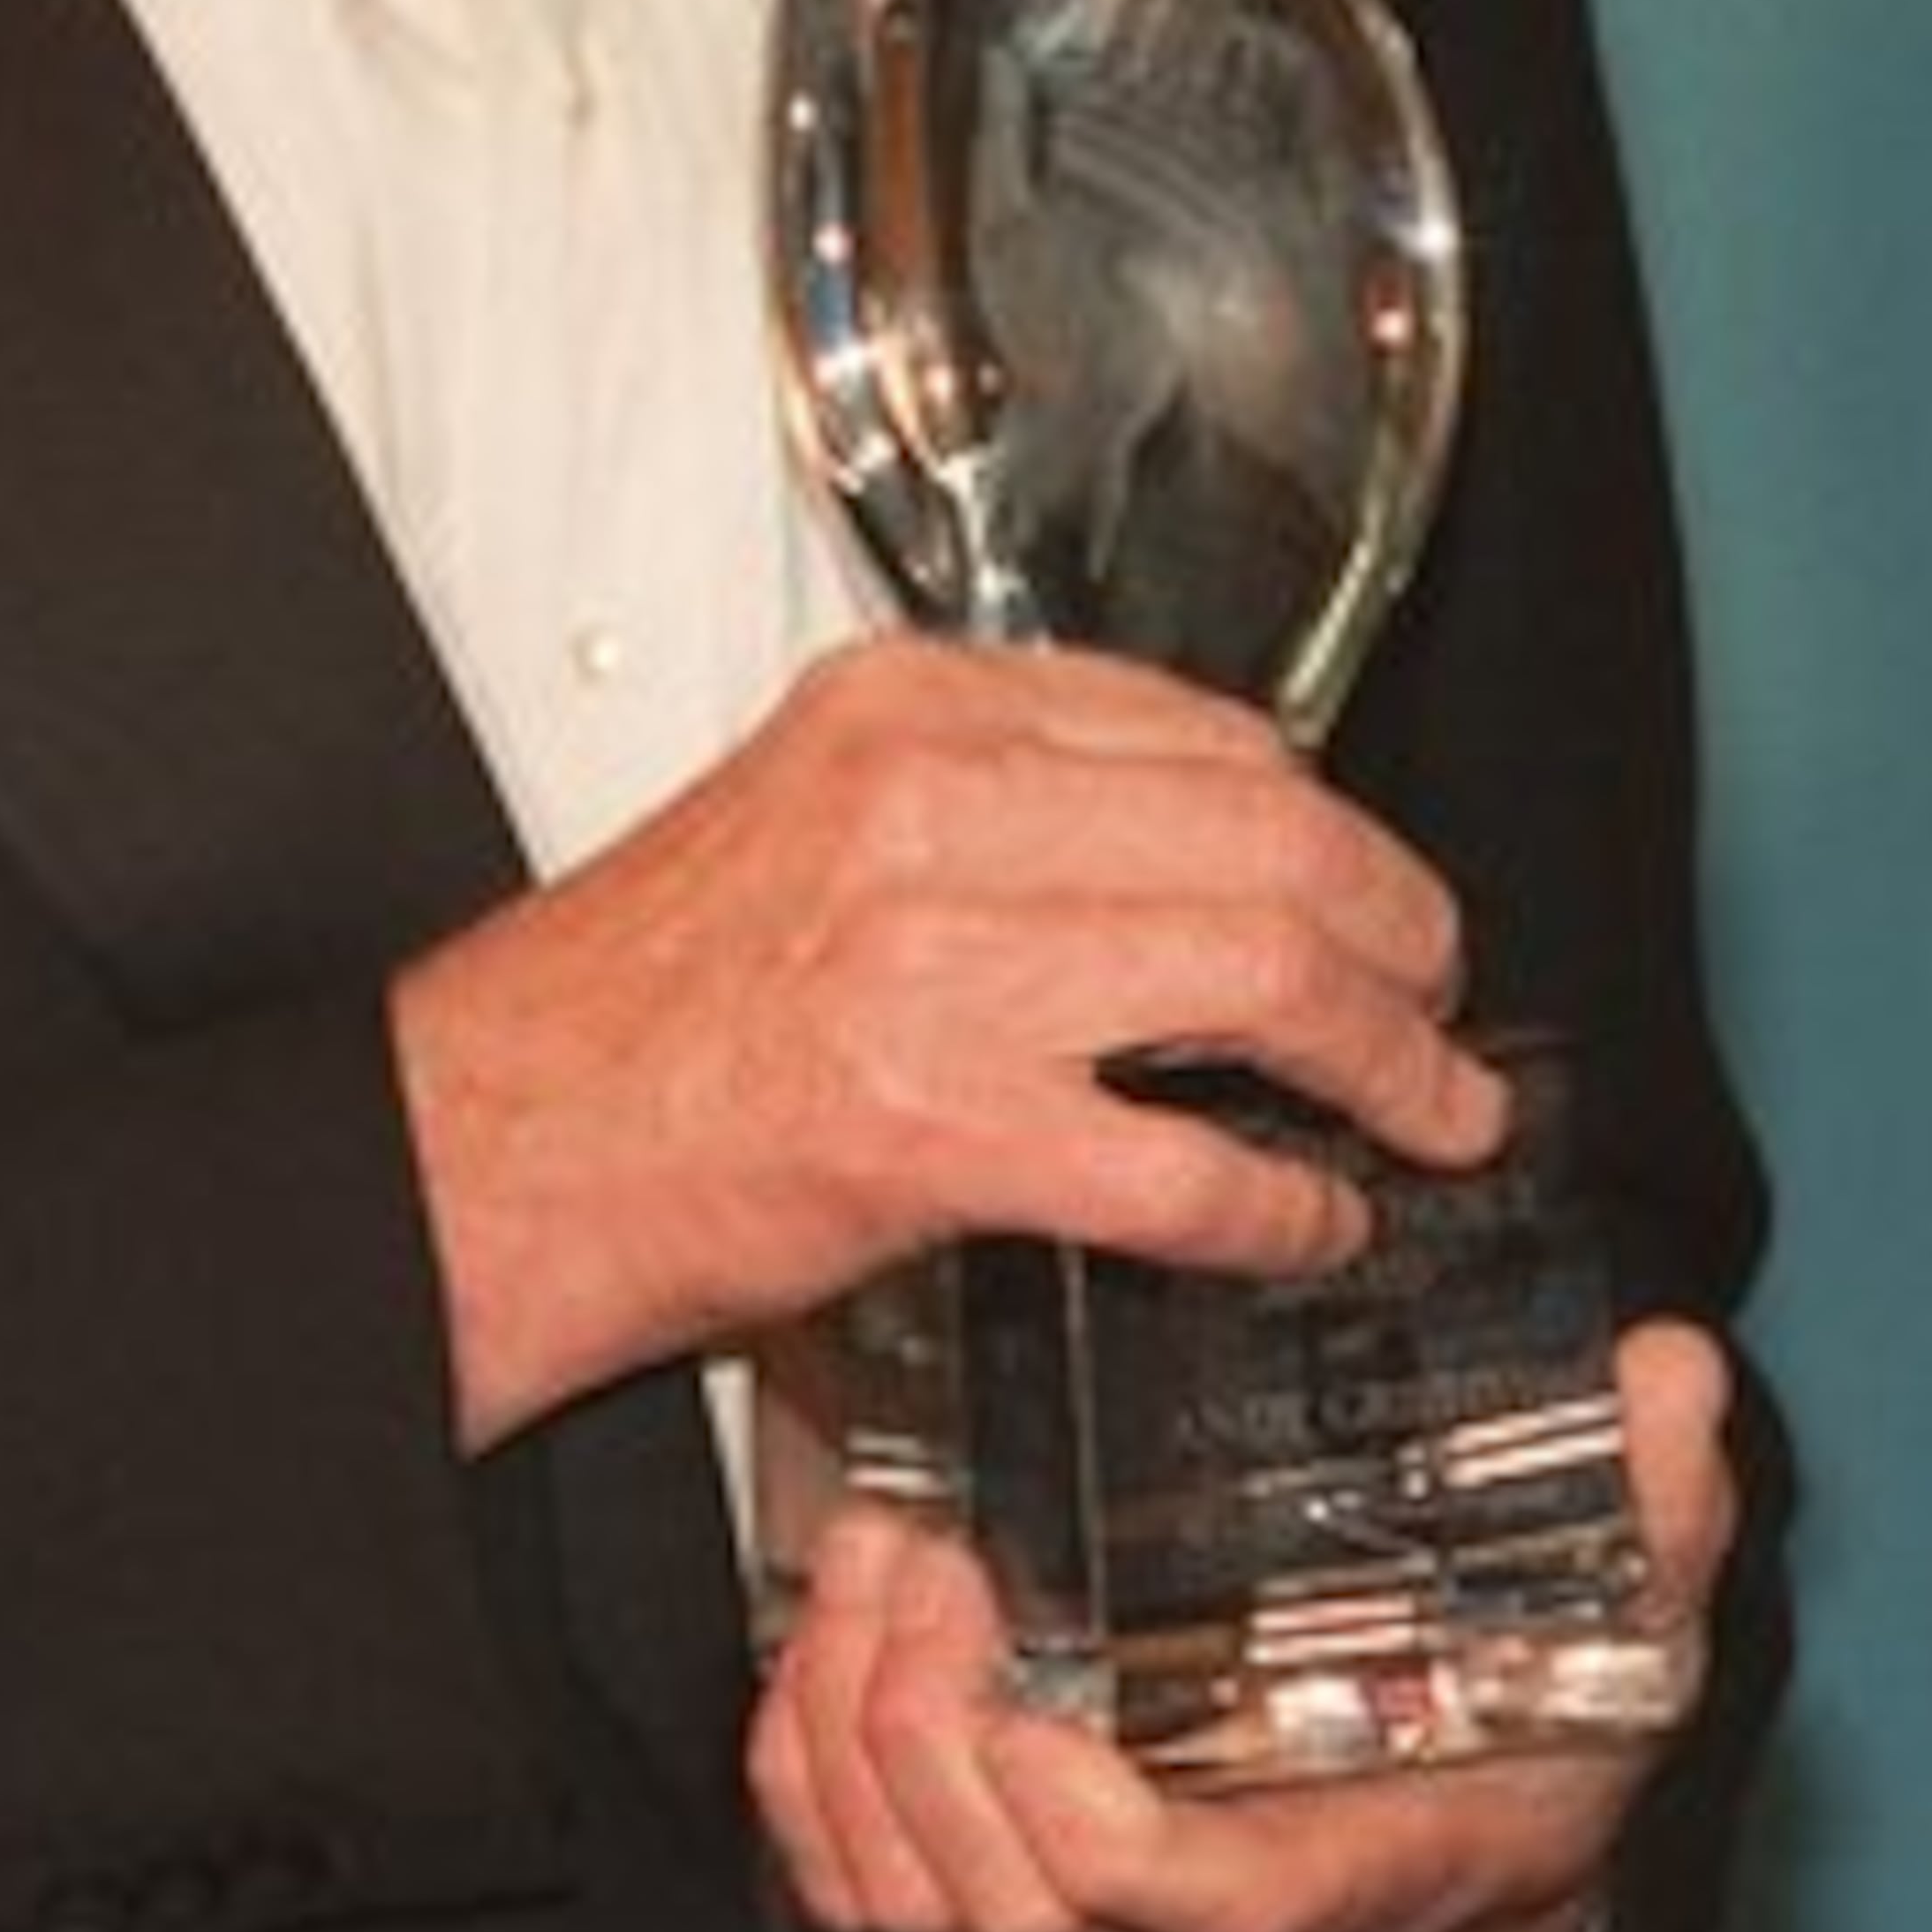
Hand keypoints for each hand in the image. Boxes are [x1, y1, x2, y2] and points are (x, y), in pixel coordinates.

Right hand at [390, 636, 1504, 1444]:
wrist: (489, 1143)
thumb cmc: (638, 1005)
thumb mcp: (808, 811)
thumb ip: (986, 802)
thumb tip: (1195, 846)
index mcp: (905, 711)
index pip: (1205, 730)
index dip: (1332, 819)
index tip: (1370, 884)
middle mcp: (929, 806)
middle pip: (1275, 834)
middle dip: (1406, 932)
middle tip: (1442, 1002)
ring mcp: (938, 965)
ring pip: (1266, 972)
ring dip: (1391, 1061)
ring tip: (1429, 1112)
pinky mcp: (938, 1129)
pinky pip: (1188, 1165)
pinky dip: (1282, 1204)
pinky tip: (1305, 1221)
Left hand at [750, 1318, 1735, 1931]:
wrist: (1450, 1882)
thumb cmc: (1510, 1755)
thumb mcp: (1618, 1642)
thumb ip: (1647, 1515)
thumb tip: (1667, 1377)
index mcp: (1311, 1863)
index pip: (1171, 1891)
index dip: (1087, 1825)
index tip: (1045, 1699)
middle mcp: (1164, 1915)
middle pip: (993, 1891)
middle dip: (926, 1722)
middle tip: (927, 1551)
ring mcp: (1065, 1908)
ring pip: (897, 1883)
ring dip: (848, 1718)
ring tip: (878, 1556)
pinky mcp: (991, 1873)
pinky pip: (843, 1869)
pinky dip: (797, 1763)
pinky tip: (831, 1629)